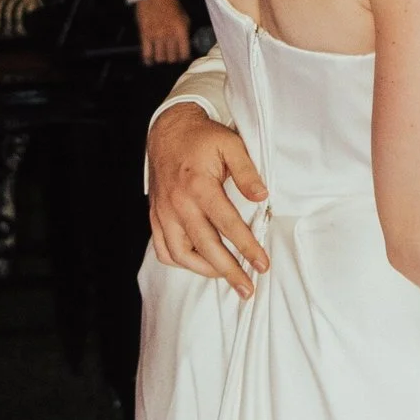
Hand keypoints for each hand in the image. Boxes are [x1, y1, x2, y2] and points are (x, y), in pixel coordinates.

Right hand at [133, 0, 192, 67]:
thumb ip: (185, 30)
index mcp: (181, 31)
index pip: (184, 53)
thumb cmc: (170, 3)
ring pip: (160, 58)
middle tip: (171, 56)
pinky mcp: (145, 36)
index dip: (184, 58)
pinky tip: (149, 62)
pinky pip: (146, 53)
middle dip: (172, 58)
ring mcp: (156, 37)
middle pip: (172, 58)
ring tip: (161, 56)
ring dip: (161, 58)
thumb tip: (185, 42)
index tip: (183, 58)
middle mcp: (169, 36)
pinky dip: (148, 60)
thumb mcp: (184, 15)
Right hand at [147, 103, 269, 288]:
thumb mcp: (230, 145)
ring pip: (180, 254)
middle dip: (229, 271)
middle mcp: (178, 204)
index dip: (247, 247)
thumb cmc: (203, 139)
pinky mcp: (156, 217)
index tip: (263, 264)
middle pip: (206, 247)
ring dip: (204, 271)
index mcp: (198, 187)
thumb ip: (247, 172)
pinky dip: (180, 262)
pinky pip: (163, 249)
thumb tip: (262, 197)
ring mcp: (164, 213)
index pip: (227, 225)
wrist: (168, 131)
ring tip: (227, 278)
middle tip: (248, 288)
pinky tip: (199, 264)